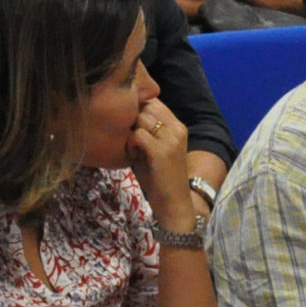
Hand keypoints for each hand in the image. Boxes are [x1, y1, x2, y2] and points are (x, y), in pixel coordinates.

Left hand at [128, 98, 195, 229]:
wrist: (174, 204)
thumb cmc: (160, 179)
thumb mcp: (157, 149)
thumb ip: (148, 131)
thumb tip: (127, 115)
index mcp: (178, 127)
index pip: (154, 102)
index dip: (139, 111)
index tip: (134, 130)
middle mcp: (178, 129)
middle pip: (146, 106)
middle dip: (134, 120)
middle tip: (133, 140)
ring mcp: (171, 139)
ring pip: (141, 118)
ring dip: (131, 132)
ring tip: (134, 149)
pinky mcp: (162, 151)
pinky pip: (137, 135)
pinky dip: (131, 144)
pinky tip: (134, 157)